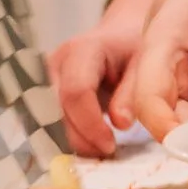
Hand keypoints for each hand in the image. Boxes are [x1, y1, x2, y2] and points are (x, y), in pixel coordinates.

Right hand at [50, 0, 158, 155]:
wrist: (121, 35)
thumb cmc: (135, 49)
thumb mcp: (145, 65)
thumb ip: (132, 94)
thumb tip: (120, 124)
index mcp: (83, 50)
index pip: (76, 92)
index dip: (90, 125)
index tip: (111, 145)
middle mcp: (55, 63)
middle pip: (57, 111)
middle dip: (80, 139)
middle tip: (107, 154)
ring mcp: (44, 78)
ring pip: (48, 120)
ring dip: (73, 141)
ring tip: (101, 150)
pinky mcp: (42, 93)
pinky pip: (48, 121)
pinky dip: (68, 137)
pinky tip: (89, 144)